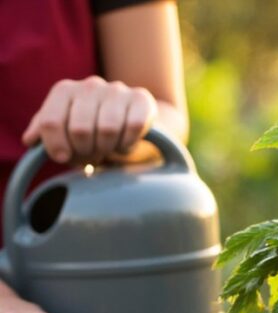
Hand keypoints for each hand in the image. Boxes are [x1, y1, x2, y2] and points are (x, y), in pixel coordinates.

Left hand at [22, 75, 156, 164]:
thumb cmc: (92, 126)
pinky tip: (125, 143)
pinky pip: (133, 127)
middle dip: (85, 150)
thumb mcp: (65, 128)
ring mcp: (118, 90)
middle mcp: (91, 84)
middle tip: (90, 155)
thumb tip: (29, 140)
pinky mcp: (142, 99)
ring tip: (107, 149)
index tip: (63, 158)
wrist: (131, 119)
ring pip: (108, 129)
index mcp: (65, 90)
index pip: (51, 122)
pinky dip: (128, 143)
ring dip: (107, 148)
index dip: (55, 146)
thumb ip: (45, 131)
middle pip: (80, 129)